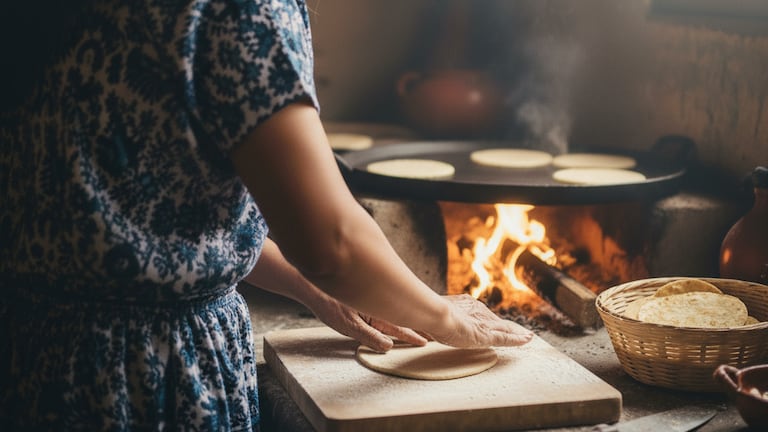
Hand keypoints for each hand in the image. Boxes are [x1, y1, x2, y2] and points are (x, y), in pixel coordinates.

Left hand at [307, 291, 427, 352]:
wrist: (311, 284)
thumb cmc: (328, 304)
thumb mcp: (347, 324)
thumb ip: (368, 336)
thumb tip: (388, 347)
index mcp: (376, 314)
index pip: (399, 328)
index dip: (412, 336)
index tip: (426, 341)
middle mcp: (377, 306)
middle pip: (401, 318)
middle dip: (416, 324)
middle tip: (432, 332)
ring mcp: (371, 302)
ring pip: (394, 311)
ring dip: (407, 317)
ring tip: (421, 322)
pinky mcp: (363, 299)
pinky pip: (385, 306)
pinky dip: (395, 310)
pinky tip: (397, 312)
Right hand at [426, 294, 533, 347]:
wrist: (434, 313)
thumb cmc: (430, 315)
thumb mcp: (436, 316)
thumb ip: (440, 320)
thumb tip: (428, 330)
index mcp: (467, 305)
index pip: (483, 315)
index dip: (493, 321)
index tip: (498, 324)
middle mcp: (478, 312)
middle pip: (497, 321)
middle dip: (509, 327)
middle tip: (520, 331)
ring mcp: (483, 323)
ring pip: (505, 329)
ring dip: (517, 333)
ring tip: (528, 336)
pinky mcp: (486, 335)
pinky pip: (505, 338)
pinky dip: (516, 339)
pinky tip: (526, 340)